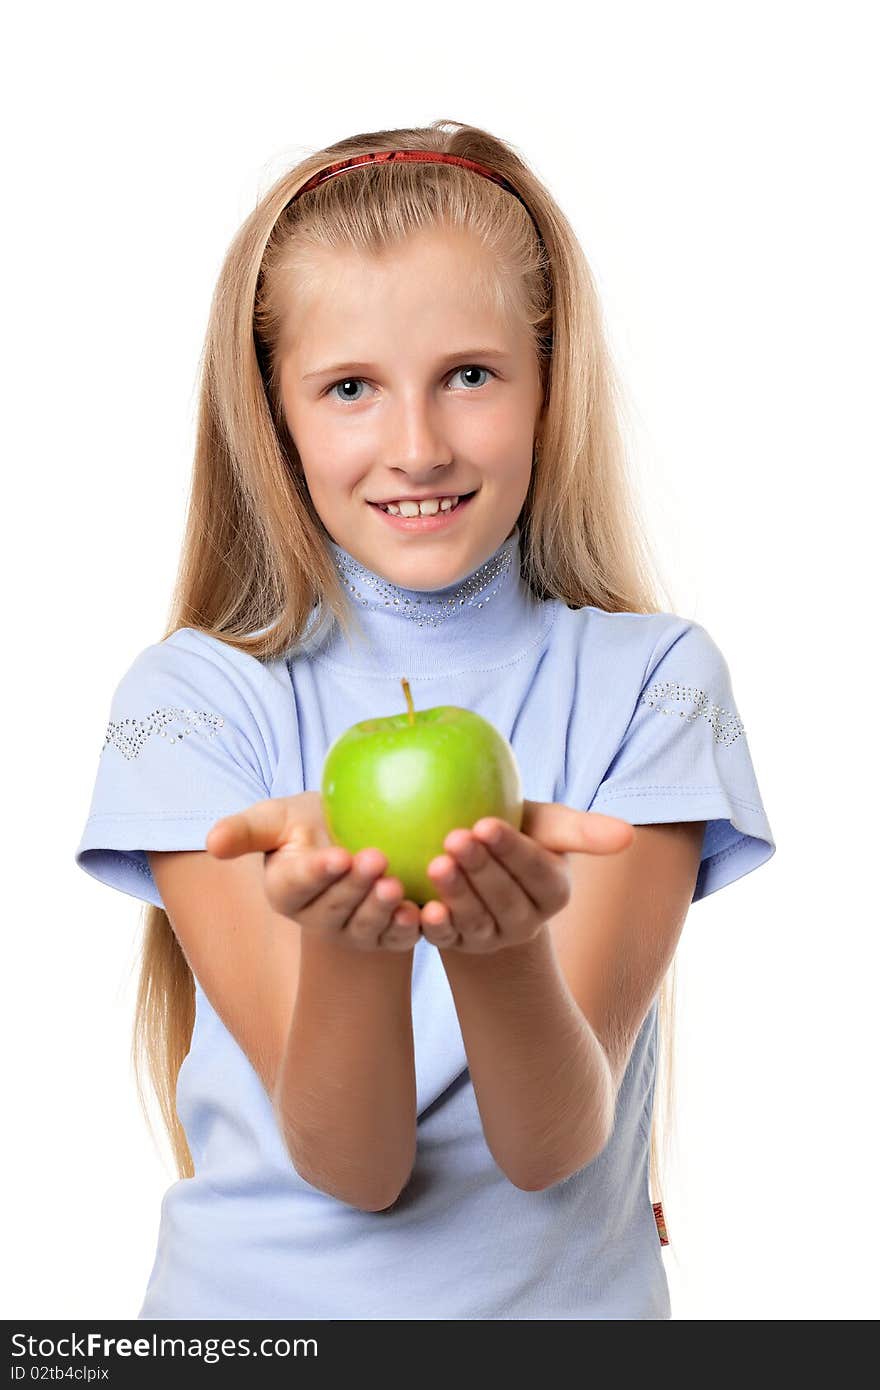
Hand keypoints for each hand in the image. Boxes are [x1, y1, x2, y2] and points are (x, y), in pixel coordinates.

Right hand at [205, 791, 422, 952]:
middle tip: (375, 859)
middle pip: (335, 909)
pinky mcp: (388, 935)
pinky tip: (421, 912)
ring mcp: (354, 930)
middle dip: (354, 888)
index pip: (298, 886)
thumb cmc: (307, 825)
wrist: (354, 834)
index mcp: (287, 891)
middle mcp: (318, 918)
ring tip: (395, 886)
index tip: (337, 855)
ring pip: (366, 927)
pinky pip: (398, 938)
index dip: (317, 874)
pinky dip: (409, 929)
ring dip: (381, 910)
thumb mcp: (274, 819)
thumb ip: (245, 831)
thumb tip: (211, 842)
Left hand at [419, 800, 634, 954]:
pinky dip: (435, 928)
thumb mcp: (548, 827)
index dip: (512, 851)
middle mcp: (525, 921)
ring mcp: (489, 936)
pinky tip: (422, 909)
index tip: (486, 823)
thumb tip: (629, 835)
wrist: (478, 862)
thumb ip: (583, 831)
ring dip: (457, 895)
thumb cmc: (518, 833)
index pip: (536, 873)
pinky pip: (445, 940)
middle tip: (455, 837)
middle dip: (481, 869)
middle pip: (504, 899)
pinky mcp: (455, 943)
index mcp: (553, 891)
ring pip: (475, 920)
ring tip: (437, 864)